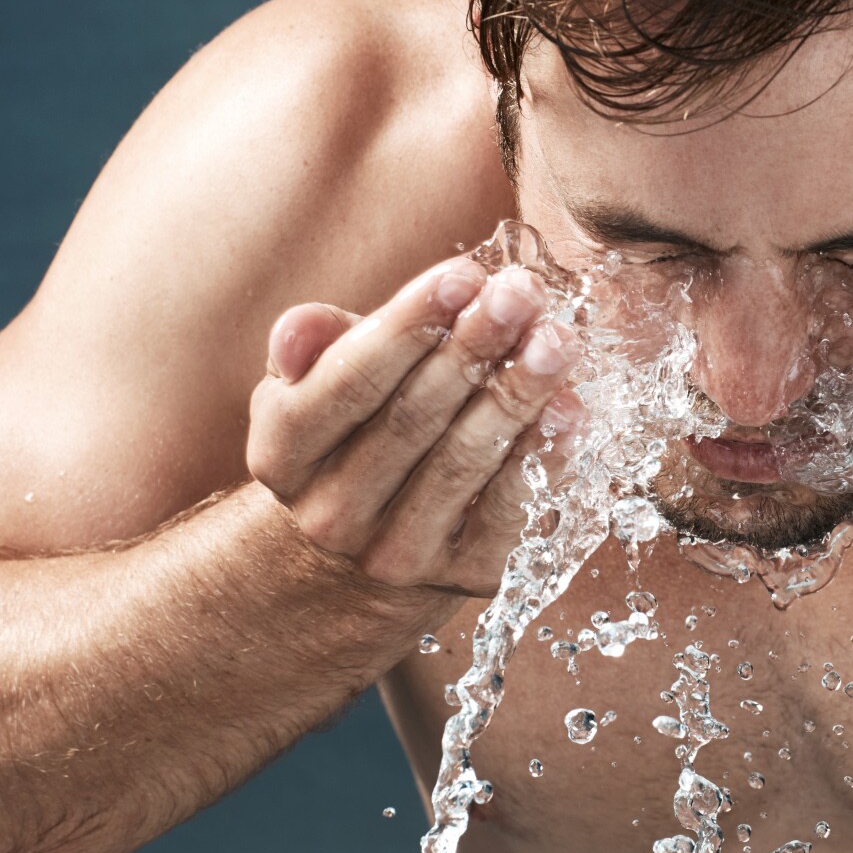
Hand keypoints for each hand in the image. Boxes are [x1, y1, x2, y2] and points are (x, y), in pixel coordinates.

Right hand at [245, 254, 583, 595]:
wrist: (366, 546)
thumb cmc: (353, 430)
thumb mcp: (316, 382)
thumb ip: (315, 345)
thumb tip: (301, 328)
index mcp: (283, 453)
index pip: (349, 382)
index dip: (409, 325)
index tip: (464, 275)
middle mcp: (331, 514)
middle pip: (413, 418)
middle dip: (475, 346)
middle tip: (524, 292)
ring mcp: (395, 554)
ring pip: (465, 462)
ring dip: (517, 394)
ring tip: (556, 339)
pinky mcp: (462, 577)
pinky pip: (510, 513)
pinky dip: (543, 457)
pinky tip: (569, 408)